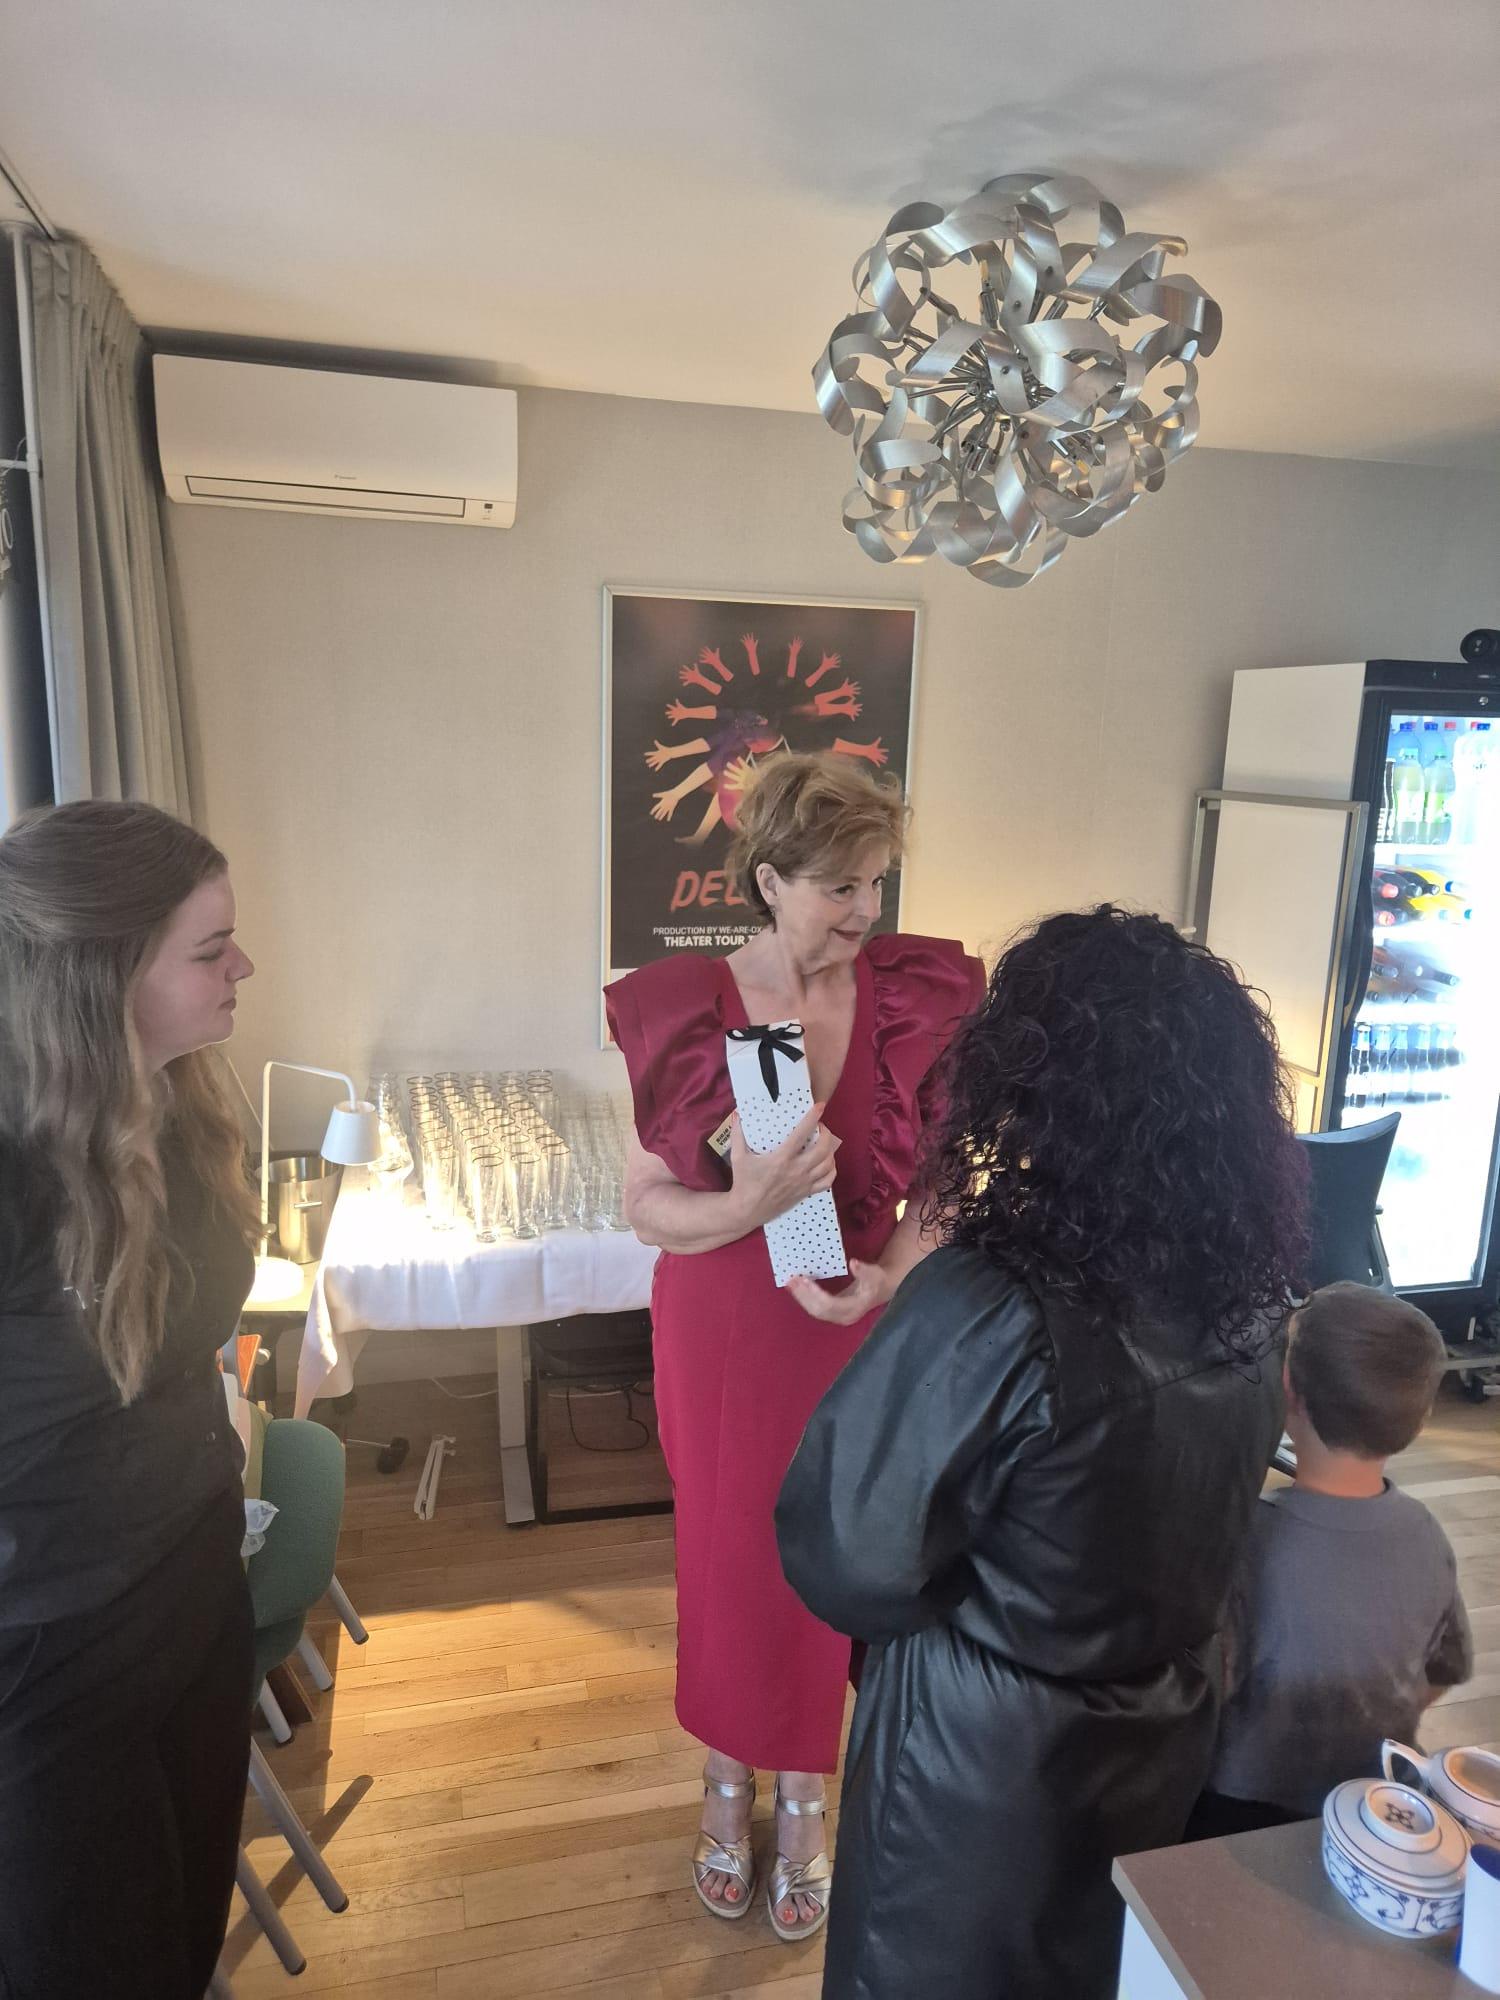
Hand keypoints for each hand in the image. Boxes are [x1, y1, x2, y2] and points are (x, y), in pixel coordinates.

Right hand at [728, 1103, 839, 1231]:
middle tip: (820, 1127)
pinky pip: (827, 1181)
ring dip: (830, 1150)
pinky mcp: (806, 1193)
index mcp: (781, 1159)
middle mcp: (796, 1170)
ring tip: (824, 1143)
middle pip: (822, 1149)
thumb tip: (737, 1113)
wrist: (747, 1210)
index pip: (802, 1135)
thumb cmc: (743, 1182)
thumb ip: (738, 1133)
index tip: (819, 1106)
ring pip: (828, 1165)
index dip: (812, 1118)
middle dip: (826, 1134)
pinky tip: (826, 1163)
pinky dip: (831, 1170)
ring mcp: (803, 1183)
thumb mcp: (738, 1156)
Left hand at [787, 1259, 892, 1325]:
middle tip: (791, 1280)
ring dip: (801, 1297)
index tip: (803, 1279)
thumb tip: (853, 1263)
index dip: (815, 1293)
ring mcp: (838, 1317)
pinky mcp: (833, 1313)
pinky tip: (797, 1289)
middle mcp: (844, 1316)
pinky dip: (805, 1299)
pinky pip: (816, 1308)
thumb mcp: (874, 1273)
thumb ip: (864, 1270)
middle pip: (819, 1309)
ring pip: (815, 1311)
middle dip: (804, 1295)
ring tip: (790, 1283)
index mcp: (854, 1308)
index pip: (830, 1303)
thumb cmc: (877, 1281)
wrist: (880, 1290)